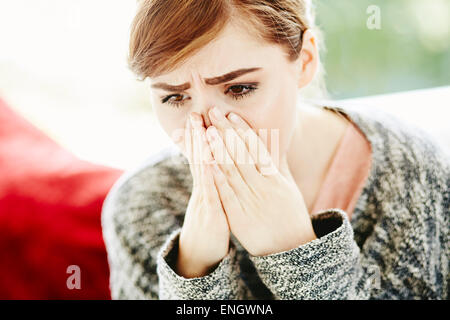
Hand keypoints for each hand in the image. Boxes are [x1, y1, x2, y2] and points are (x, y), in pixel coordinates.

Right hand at [176, 113, 230, 277]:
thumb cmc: (212, 221)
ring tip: (200, 130)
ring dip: (201, 150)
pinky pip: (211, 192)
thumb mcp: (214, 198)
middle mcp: (204, 188)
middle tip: (194, 114)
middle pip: (199, 158)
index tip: (199, 116)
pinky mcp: (211, 213)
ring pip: (203, 171)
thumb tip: (217, 161)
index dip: (200, 135)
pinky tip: (209, 161)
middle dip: (197, 136)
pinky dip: (209, 176)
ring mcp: (205, 200)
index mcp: (208, 183)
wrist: (201, 252)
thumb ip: (215, 179)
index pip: (203, 154)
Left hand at [205, 107, 316, 256]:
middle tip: (212, 112)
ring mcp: (252, 201)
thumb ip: (277, 163)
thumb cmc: (289, 213)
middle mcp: (264, 186)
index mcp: (275, 177)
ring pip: (233, 171)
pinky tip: (208, 163)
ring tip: (207, 130)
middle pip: (242, 154)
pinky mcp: (240, 217)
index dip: (242, 130)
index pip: (257, 147)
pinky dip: (218, 178)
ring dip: (219, 150)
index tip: (230, 114)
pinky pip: (227, 194)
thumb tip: (273, 140)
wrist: (291, 247)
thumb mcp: (288, 185)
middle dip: (226, 132)